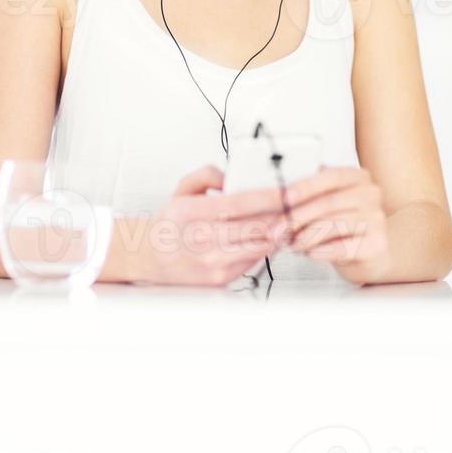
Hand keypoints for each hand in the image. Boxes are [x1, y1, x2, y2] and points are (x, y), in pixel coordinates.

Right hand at [139, 165, 284, 286]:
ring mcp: (212, 262)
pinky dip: (266, 247)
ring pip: (259, 246)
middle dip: (282, 215)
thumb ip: (207, 174)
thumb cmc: (171, 222)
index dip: (269, 197)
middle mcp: (202, 239)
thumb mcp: (182, 189)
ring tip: (289, 219)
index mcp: (193, 213)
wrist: (151, 256)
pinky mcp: (220, 278)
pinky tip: (272, 236)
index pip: (241, 203)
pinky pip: (253, 260)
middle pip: (256, 227)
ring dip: (279, 233)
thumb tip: (232, 177)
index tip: (289, 190)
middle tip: (299, 204)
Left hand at [274, 165, 389, 277]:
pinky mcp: (377, 244)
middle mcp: (371, 194)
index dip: (306, 187)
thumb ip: (312, 197)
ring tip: (292, 244)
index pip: (330, 177)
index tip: (286, 197)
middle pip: (328, 203)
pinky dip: (321, 251)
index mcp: (358, 178)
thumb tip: (280, 199)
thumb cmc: (346, 227)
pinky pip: (342, 247)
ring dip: (306, 237)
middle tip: (277, 230)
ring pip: (333, 225)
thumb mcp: (330, 205)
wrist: (374, 255)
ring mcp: (376, 219)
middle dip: (297, 217)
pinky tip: (310, 253)